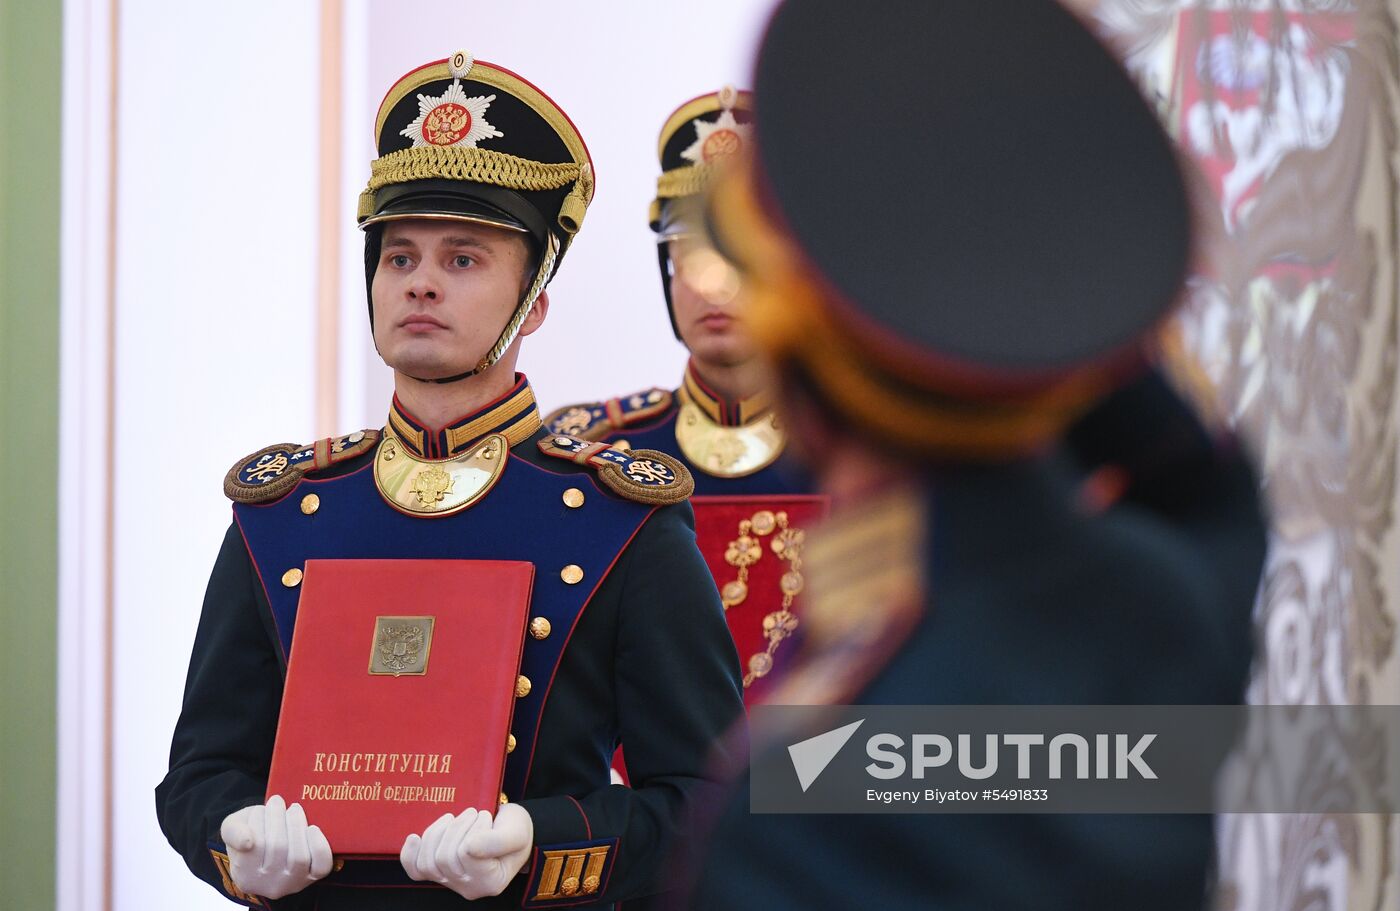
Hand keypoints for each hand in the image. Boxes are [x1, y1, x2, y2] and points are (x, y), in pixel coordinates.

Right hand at [219, 795, 333, 899]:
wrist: (271, 843)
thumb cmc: (251, 833)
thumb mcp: (233, 829)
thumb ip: (233, 832)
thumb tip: (247, 841)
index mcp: (246, 877)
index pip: (254, 848)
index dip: (259, 823)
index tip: (261, 808)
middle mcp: (270, 886)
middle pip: (278, 849)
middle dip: (278, 819)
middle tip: (278, 801)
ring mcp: (294, 883)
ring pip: (299, 857)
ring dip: (297, 826)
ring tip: (293, 809)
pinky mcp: (313, 877)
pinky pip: (321, 866)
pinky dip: (319, 845)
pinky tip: (312, 828)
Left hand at [400, 804, 533, 899]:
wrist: (510, 830)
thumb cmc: (515, 830)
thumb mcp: (516, 832)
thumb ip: (497, 841)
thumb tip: (469, 848)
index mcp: (490, 882)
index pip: (467, 854)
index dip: (474, 829)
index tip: (486, 817)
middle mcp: (469, 888)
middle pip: (444, 858)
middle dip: (457, 827)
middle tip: (473, 814)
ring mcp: (451, 882)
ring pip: (428, 862)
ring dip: (440, 832)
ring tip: (456, 818)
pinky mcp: (438, 873)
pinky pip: (415, 870)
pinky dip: (411, 853)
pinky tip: (414, 838)